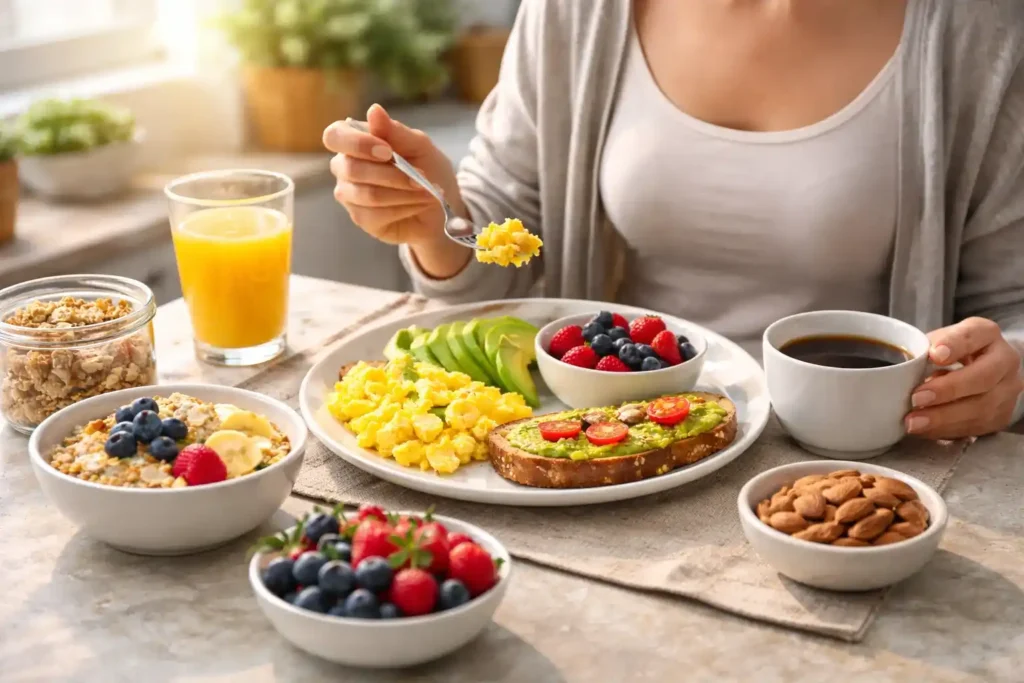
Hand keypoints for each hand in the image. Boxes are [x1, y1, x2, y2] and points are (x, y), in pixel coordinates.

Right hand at [323, 104, 453, 246]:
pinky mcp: (361, 219)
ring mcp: (350, 196)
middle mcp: (344, 168)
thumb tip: (374, 110)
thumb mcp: (419, 146)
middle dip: (393, 175)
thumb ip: (395, 131)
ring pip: (368, 195)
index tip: (388, 152)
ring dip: (404, 193)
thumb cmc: (427, 169)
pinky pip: (376, 215)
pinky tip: (418, 204)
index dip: (357, 144)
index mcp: (353, 141)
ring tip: (427, 192)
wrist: (442, 205)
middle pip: (352, 170)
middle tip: (422, 177)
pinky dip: (404, 208)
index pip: (334, 136)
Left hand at [906, 317, 1023, 438]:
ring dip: (944, 418)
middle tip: (916, 398)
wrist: (978, 370)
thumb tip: (905, 367)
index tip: (934, 355)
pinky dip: (947, 430)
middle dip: (947, 390)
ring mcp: (1007, 390)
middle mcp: (1004, 361)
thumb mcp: (938, 341)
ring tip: (914, 422)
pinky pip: (976, 426)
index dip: (954, 345)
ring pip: (981, 408)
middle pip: (982, 378)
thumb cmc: (950, 352)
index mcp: (986, 334)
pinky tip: (926, 430)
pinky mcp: (1001, 415)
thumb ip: (924, 349)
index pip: (973, 336)